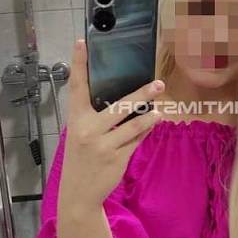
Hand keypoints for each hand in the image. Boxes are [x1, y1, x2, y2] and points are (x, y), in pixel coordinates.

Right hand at [60, 39, 164, 209]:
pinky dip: (146, 131)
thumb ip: (98, 119)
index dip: (79, 63)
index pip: (77, 86)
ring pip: (134, 124)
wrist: (78, 195)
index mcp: (75, 119)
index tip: (82, 42)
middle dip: (141, 94)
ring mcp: (103, 145)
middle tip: (158, 83)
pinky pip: (137, 140)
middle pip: (120, 105)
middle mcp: (88, 129)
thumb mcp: (81, 136)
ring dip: (151, 115)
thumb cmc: (81, 160)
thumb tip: (126, 101)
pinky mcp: (117, 158)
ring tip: (161, 108)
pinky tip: (153, 123)